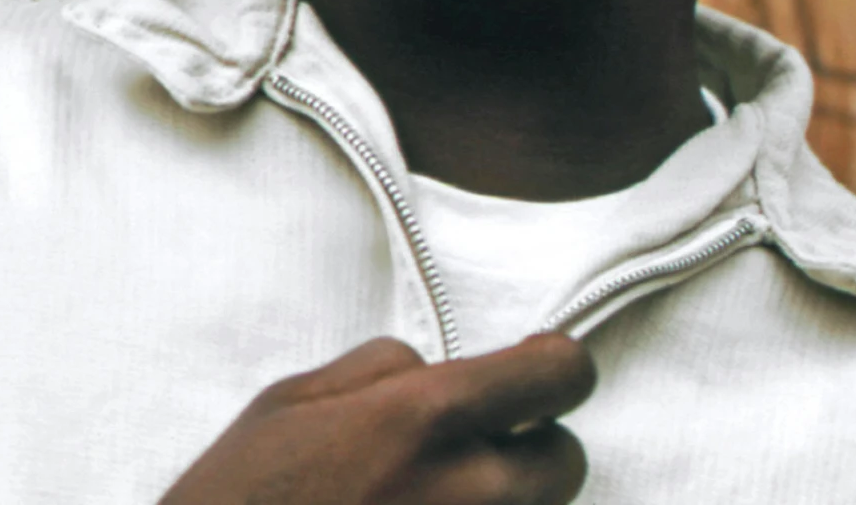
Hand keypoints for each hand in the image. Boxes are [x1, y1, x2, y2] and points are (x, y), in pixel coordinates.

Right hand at [160, 333, 596, 504]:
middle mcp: (470, 492)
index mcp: (426, 420)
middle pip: (566, 460)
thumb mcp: (288, 404)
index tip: (537, 371)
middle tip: (469, 459)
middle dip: (529, 452)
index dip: (553, 368)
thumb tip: (435, 363)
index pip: (562, 375)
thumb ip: (380, 368)